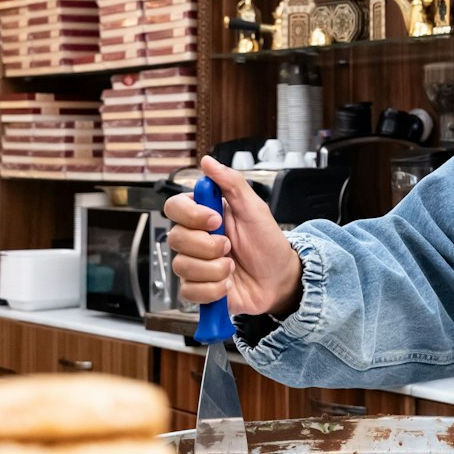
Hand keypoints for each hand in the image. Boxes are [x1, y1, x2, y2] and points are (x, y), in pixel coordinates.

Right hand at [166, 155, 303, 319]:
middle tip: (230, 246)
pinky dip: (213, 290)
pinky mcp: (197, 288)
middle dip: (208, 246)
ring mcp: (194, 264)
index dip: (191, 215)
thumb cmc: (267, 243)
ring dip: (215, 269)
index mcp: (203, 215)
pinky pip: (189, 291)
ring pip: (182, 266)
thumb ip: (232, 183)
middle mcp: (194, 238)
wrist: (279, 279)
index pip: (174, 207)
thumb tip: (208, 162)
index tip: (216, 220)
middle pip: (175, 238)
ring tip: (233, 267)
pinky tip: (228, 284)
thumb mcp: (255, 209)